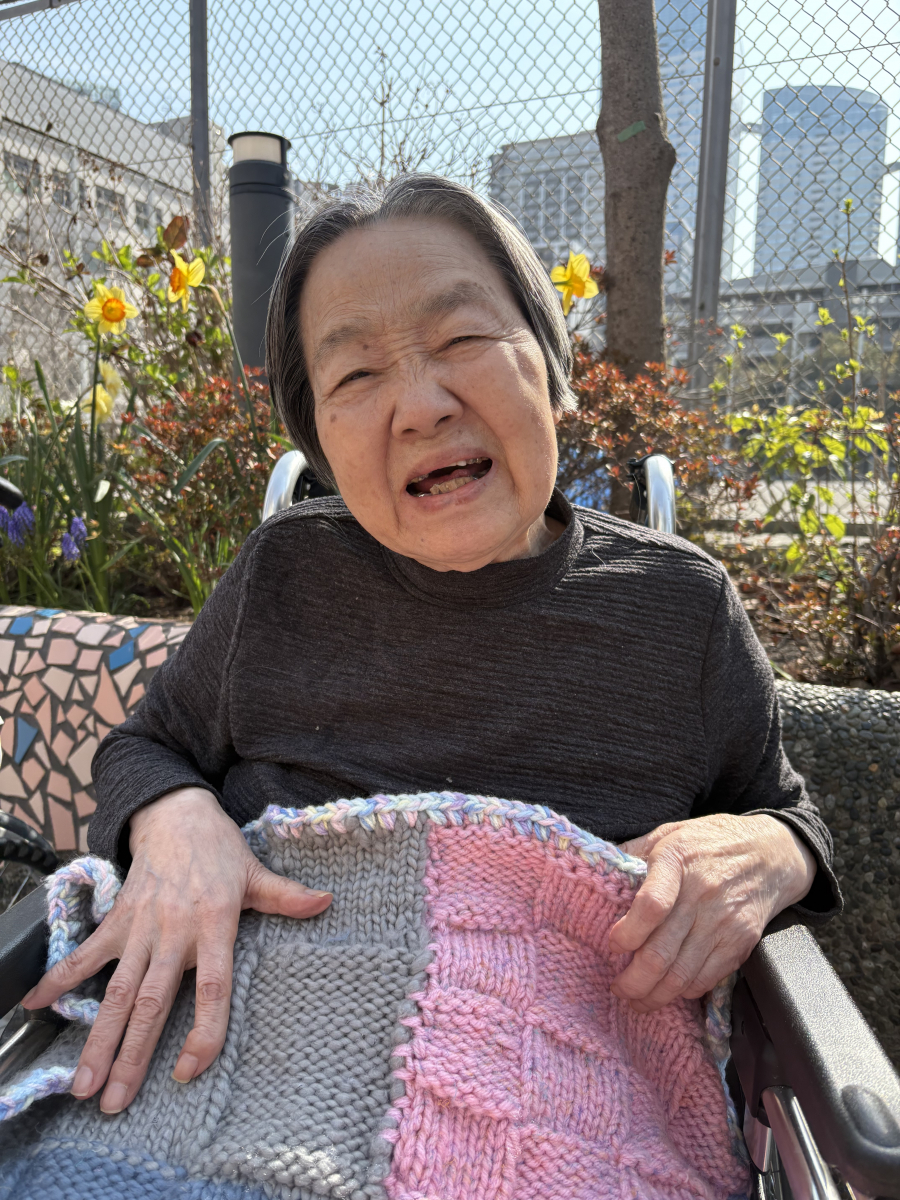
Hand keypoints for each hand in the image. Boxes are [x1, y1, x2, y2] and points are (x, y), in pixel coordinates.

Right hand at [22, 786, 330, 1112]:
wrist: (176, 813)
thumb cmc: (220, 848)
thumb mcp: (256, 871)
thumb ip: (286, 896)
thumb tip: (326, 902)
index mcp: (215, 923)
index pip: (212, 987)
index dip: (203, 1030)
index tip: (189, 1070)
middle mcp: (175, 930)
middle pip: (152, 1002)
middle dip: (132, 1055)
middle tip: (115, 1102)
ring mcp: (142, 926)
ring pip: (117, 990)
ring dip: (99, 1038)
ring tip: (83, 1082)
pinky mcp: (118, 918)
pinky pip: (86, 953)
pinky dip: (59, 978)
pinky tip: (35, 1006)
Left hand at [609, 813, 815, 1012]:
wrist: (771, 853)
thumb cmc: (709, 841)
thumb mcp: (667, 833)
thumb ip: (632, 853)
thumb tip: (597, 873)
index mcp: (677, 860)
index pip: (650, 905)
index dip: (627, 933)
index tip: (612, 944)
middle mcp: (701, 894)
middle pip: (661, 953)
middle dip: (633, 981)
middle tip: (618, 988)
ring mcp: (724, 922)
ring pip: (682, 975)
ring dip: (654, 996)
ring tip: (637, 999)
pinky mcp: (741, 943)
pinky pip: (707, 978)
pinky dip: (683, 991)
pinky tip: (668, 990)